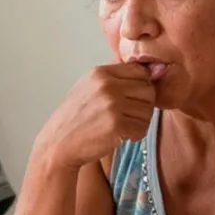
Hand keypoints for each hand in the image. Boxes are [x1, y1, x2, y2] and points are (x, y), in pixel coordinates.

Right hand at [37, 63, 154, 168]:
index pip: (140, 71)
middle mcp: (107, 85)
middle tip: (127, 117)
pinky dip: (135, 136)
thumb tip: (157, 69)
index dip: (141, 87)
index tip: (130, 100)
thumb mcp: (89, 88)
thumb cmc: (75, 120)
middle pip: (148, 90)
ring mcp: (112, 104)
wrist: (57, 145)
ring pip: (148, 111)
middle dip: (142, 106)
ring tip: (121, 127)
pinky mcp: (116, 125)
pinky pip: (142, 128)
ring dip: (139, 122)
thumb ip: (117, 79)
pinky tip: (120, 137)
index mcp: (100, 73)